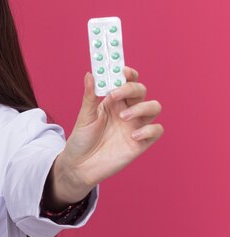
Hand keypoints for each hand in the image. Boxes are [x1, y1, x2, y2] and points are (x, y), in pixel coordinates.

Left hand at [52, 66, 163, 203]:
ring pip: (154, 107)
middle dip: (132, 88)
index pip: (127, 82)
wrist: (79, 166)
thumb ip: (90, 96)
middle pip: (141, 91)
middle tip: (116, 95)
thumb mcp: (84, 117)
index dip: (128, 73)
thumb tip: (90, 74)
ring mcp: (135, 126)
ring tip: (123, 117)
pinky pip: (157, 130)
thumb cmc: (81, 140)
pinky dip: (149, 129)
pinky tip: (133, 135)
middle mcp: (127, 111)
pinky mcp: (140, 143)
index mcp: (113, 102)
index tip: (122, 70)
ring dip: (142, 107)